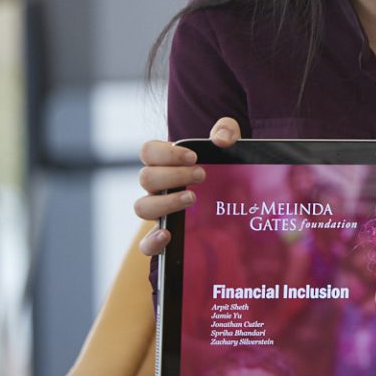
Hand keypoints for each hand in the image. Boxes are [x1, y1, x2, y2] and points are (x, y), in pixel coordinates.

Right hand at [134, 117, 240, 255]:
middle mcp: (157, 187)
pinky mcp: (166, 234)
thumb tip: (221, 140)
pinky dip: (152, 241)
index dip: (166, 153)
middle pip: (146, 178)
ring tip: (192, 198)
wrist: (233, 197)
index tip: (193, 156)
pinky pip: (146, 243)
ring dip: (166, 202)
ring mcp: (159, 210)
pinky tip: (168, 235)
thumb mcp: (228, 143)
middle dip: (174, 176)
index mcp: (165, 163)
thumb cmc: (221, 165)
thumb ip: (226, 131)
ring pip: (142, 207)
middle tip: (201, 175)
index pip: (148, 151)